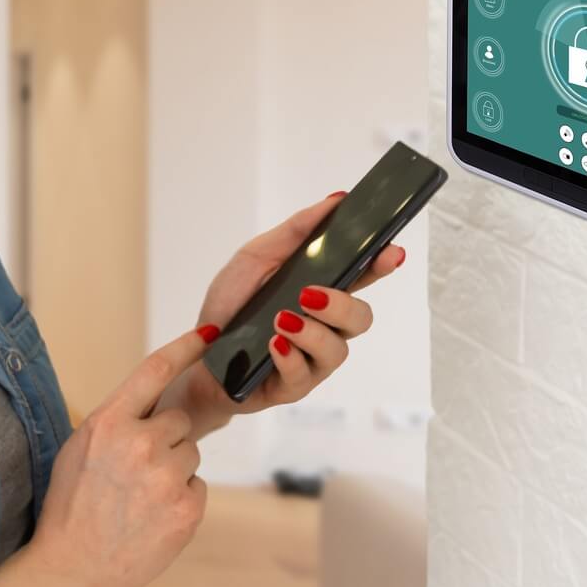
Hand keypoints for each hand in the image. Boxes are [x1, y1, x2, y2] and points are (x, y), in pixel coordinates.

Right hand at [24, 322, 217, 586]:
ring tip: (139, 499)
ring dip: (173, 471)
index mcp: (108, 421)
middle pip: (179, 422)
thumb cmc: (71, 507)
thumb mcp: (79, 449)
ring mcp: (167, 476)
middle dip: (165, 441)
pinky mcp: (188, 507)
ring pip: (191, 455)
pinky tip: (152, 518)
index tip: (211, 332)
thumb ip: (116, 422)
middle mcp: (140, 442)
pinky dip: (181, 500)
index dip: (186, 347)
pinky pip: (198, 487)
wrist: (73, 569)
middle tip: (134, 474)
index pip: (154, 370)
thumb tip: (154, 407)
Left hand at [178, 191, 407, 420]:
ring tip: (281, 319)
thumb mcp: (255, 258)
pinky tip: (273, 345)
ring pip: (337, 349)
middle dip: (342, 304)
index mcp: (322, 291)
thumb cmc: (231, 304)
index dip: (381, 264)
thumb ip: (295, 232)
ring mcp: (312, 359)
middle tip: (308, 294)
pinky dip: (290, 357)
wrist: (196, 352)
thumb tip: (336, 200)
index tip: (390, 252)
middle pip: (361, 318)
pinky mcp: (292, 386)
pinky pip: (304, 376)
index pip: (363, 277)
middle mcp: (324, 326)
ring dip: (310, 332)